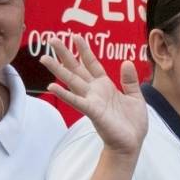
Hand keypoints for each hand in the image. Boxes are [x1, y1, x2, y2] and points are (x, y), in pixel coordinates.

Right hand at [43, 39, 148, 155]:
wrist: (132, 143)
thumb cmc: (132, 123)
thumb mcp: (135, 97)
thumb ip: (130, 81)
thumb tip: (126, 62)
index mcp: (106, 86)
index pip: (92, 64)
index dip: (84, 50)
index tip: (75, 36)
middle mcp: (95, 91)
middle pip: (77, 69)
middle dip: (65, 54)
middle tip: (52, 39)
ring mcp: (92, 101)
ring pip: (72, 82)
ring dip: (58, 70)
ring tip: (44, 58)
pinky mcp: (93, 112)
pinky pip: (77, 101)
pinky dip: (64, 94)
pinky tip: (52, 86)